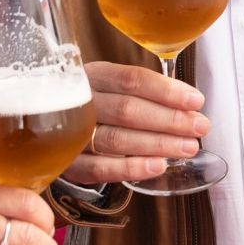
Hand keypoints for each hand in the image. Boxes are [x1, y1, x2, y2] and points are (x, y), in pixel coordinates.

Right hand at [65, 60, 211, 187]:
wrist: (43, 124)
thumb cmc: (93, 103)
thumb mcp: (110, 86)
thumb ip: (143, 91)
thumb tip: (190, 103)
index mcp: (93, 75)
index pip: (132, 79)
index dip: (167, 91)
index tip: (196, 101)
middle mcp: (79, 102)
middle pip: (128, 110)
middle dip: (170, 120)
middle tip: (200, 127)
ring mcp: (70, 133)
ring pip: (116, 140)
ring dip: (158, 145)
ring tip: (187, 148)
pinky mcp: (67, 163)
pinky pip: (100, 168)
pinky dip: (131, 168)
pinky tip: (158, 166)